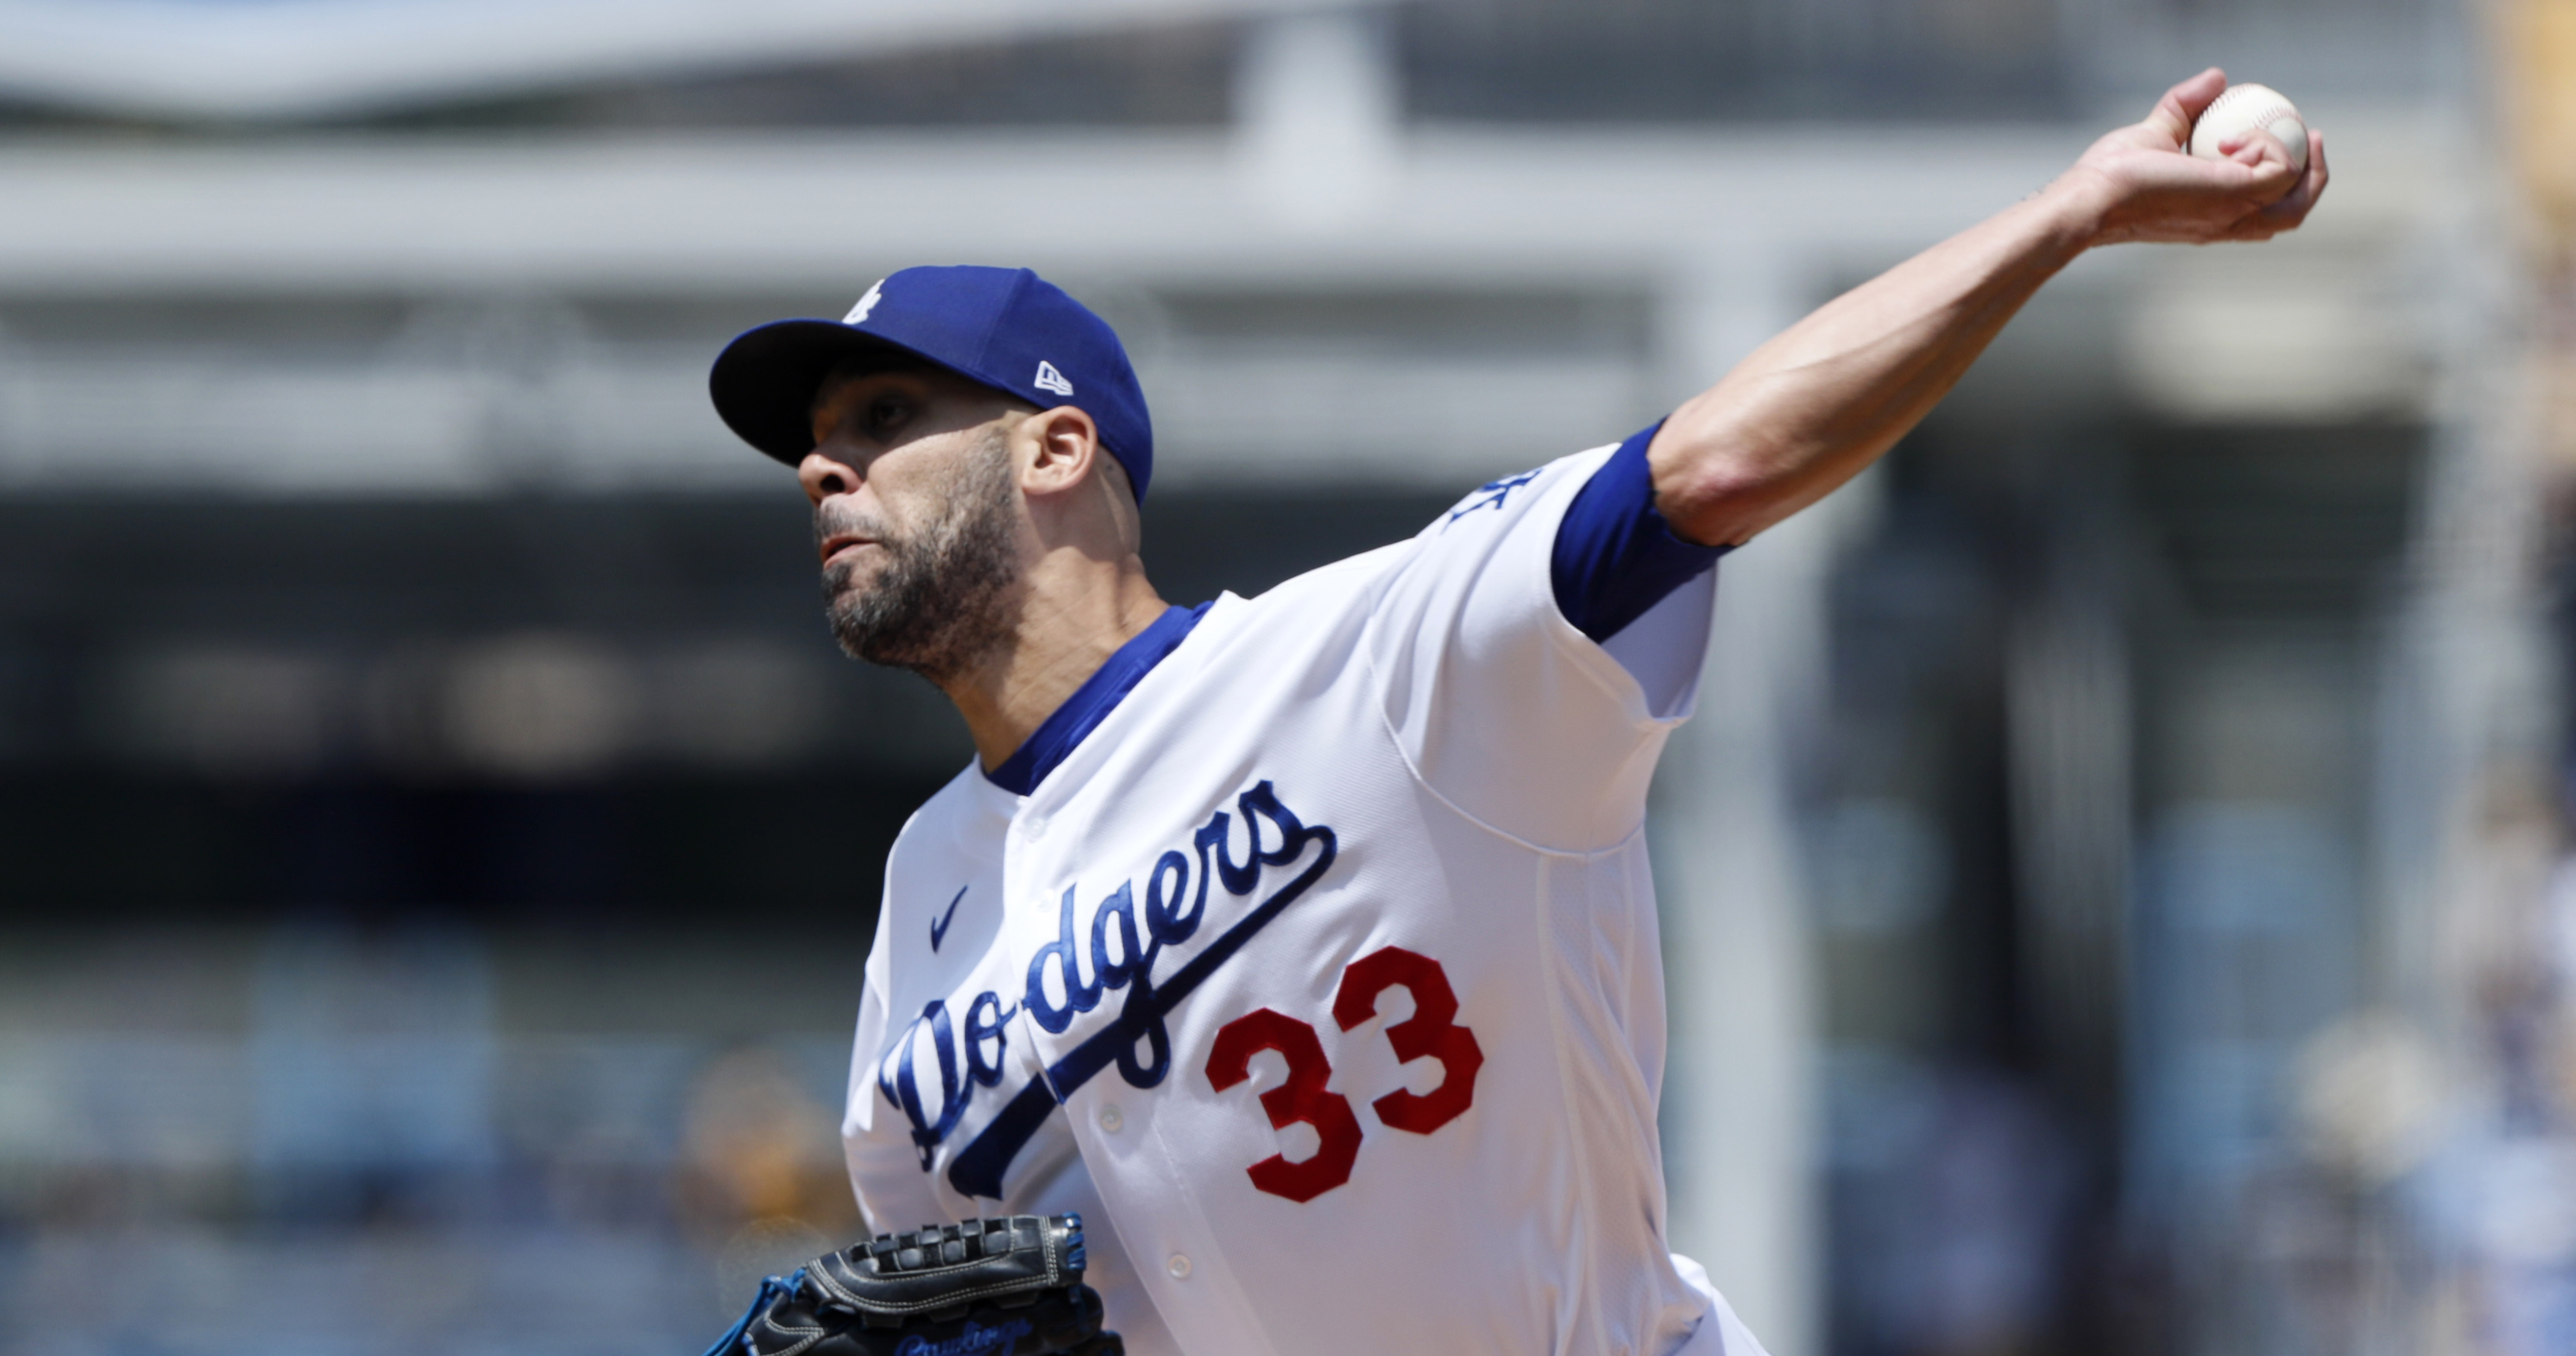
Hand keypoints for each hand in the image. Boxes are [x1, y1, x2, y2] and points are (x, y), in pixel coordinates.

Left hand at [2053, 68, 2327, 247]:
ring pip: (2295, 199)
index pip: (2267, 213)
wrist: (2093, 194)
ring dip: (2298, 159)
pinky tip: (2233, 137)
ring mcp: (2232, 213)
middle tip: (2312, 136)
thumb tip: (2217, 77)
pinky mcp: (2232, 195)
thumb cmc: (2112, 173)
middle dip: (2314, 177)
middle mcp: (2228, 223)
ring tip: (2285, 129)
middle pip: (2292, 216)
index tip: (2291, 139)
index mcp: (2215, 217)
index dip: (2290, 179)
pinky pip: (2279, 169)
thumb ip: (2186, 104)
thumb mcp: (2157, 131)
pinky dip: (2269, 145)